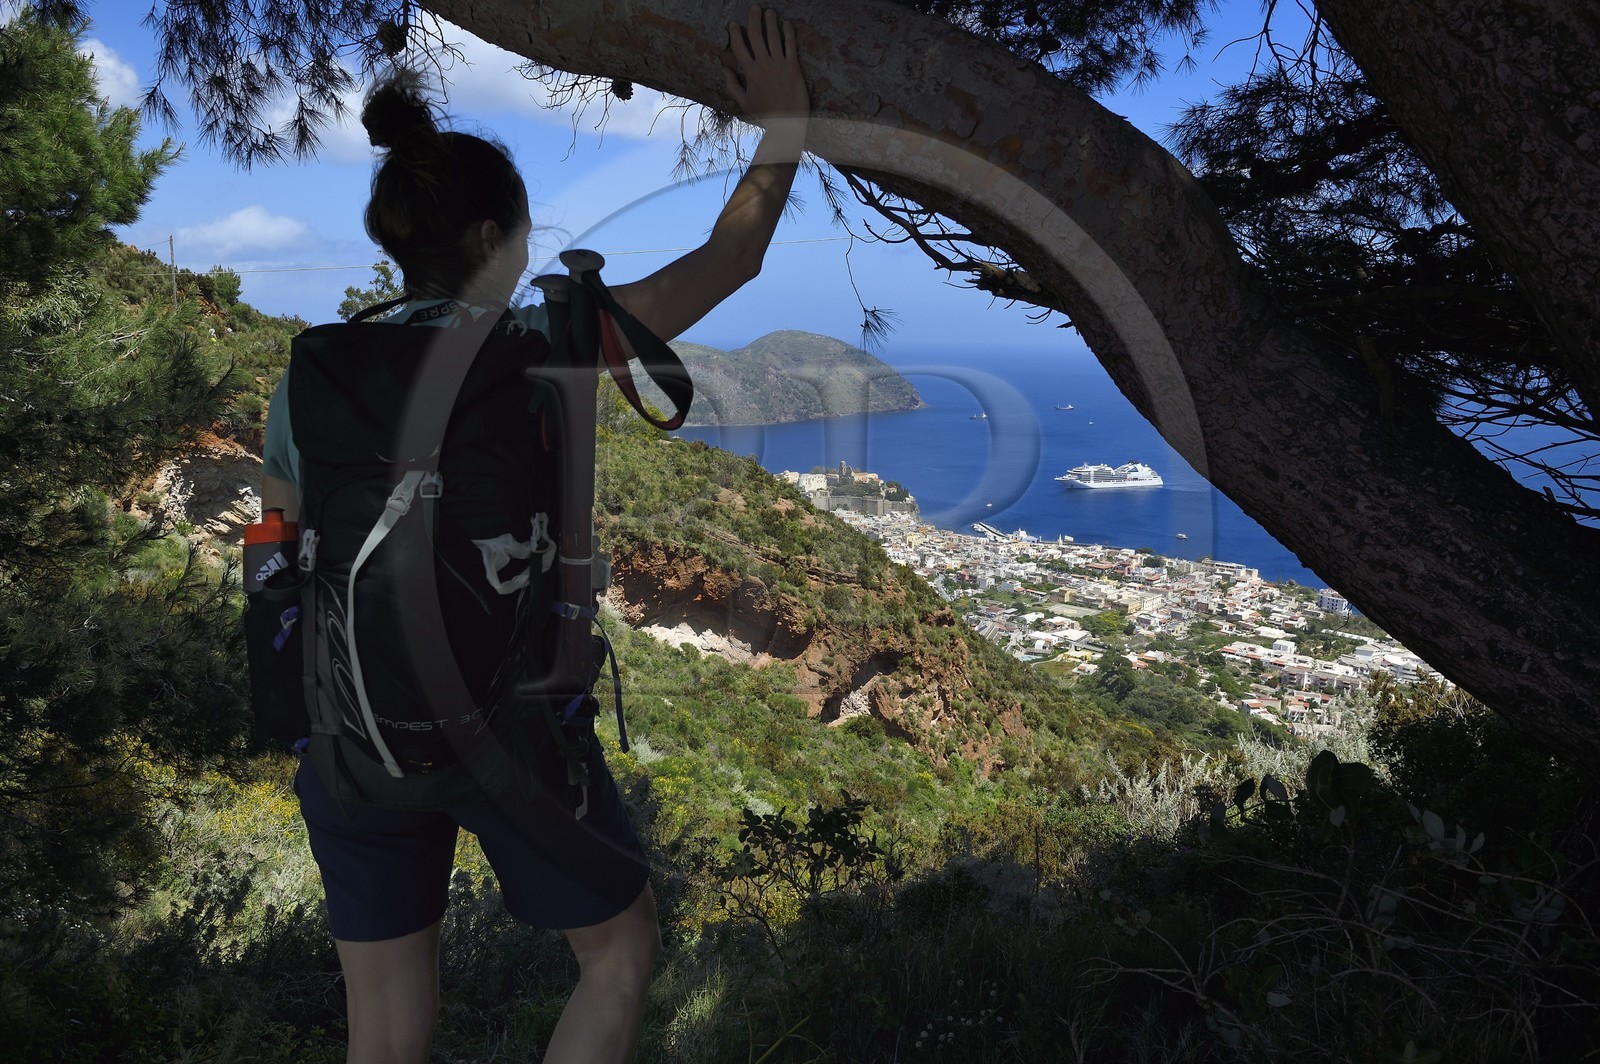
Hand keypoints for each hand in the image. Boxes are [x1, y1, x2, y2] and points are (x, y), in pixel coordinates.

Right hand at [723, 6, 808, 121]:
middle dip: (753, 19)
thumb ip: (732, 85)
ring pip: (773, 37)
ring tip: (769, 11)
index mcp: (750, 72)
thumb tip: (724, 69)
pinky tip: (787, 24)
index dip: (735, 33)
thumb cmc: (765, 115)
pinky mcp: (794, 67)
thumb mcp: (744, 103)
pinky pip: (790, 45)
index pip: (739, 47)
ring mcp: (779, 65)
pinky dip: (788, 33)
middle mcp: (763, 65)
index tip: (733, 24)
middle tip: (754, 8)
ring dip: (770, 21)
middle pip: (756, 35)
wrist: (787, 124)